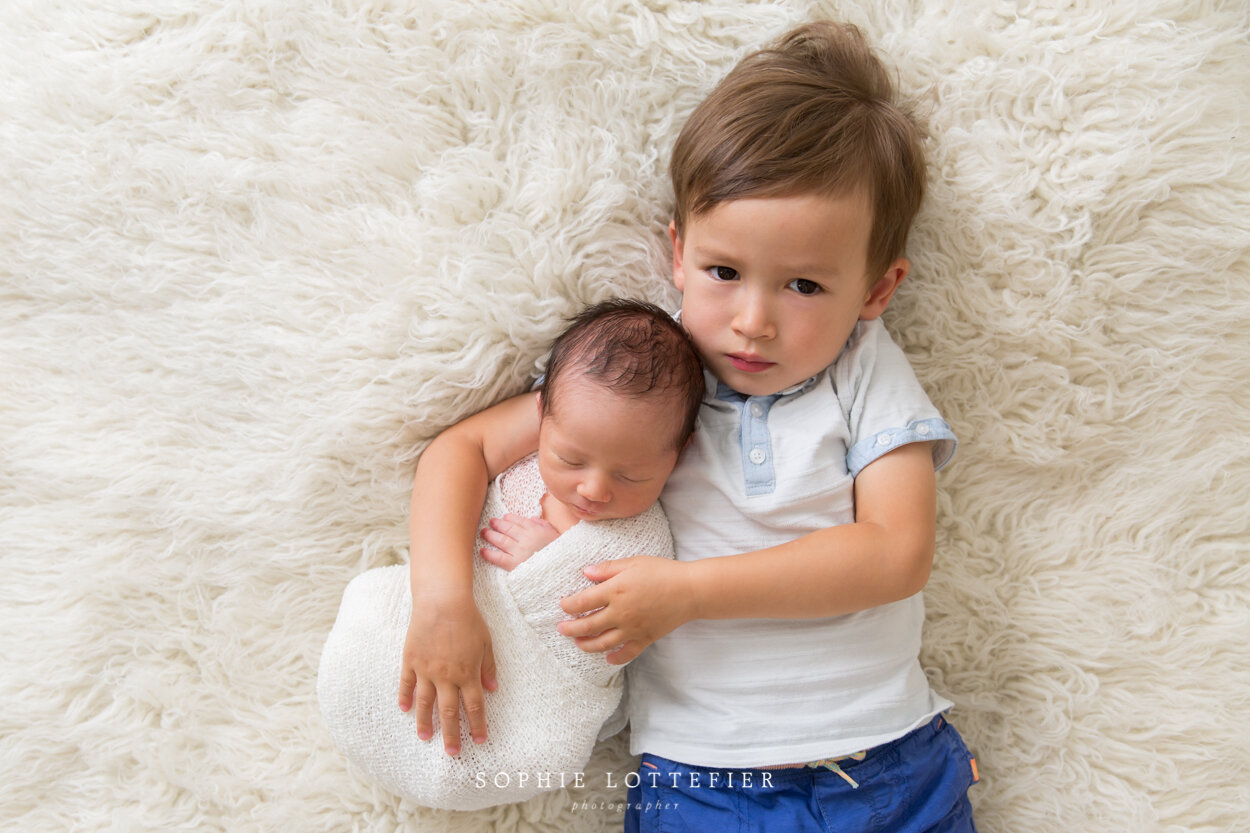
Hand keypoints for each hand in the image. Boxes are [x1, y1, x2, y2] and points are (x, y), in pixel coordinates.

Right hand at [397, 593, 497, 755]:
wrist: (442, 601)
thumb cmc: (468, 619)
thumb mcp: (486, 642)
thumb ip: (488, 668)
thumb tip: (492, 689)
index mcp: (467, 673)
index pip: (474, 707)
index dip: (477, 725)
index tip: (480, 740)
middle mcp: (446, 676)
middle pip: (449, 712)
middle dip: (452, 734)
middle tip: (452, 753)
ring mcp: (426, 670)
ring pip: (425, 703)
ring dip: (426, 723)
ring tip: (425, 738)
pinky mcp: (411, 660)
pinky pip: (406, 683)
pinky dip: (405, 697)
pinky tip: (404, 710)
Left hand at [478, 514, 559, 571]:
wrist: (561, 567)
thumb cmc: (560, 552)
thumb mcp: (555, 534)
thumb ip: (543, 525)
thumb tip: (532, 519)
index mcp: (536, 530)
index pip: (520, 521)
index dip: (510, 518)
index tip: (505, 517)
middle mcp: (525, 538)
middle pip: (508, 529)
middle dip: (498, 524)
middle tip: (491, 522)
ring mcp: (519, 551)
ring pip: (501, 540)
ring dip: (491, 535)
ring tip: (484, 532)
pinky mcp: (515, 564)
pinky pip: (499, 558)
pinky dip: (489, 554)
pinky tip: (482, 551)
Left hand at [558, 557, 696, 664]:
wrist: (690, 590)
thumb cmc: (662, 572)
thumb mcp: (633, 563)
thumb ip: (608, 569)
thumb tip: (587, 572)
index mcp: (615, 591)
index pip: (582, 602)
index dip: (569, 605)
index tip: (563, 605)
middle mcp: (620, 613)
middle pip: (587, 625)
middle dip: (570, 629)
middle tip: (561, 629)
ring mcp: (632, 628)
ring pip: (602, 643)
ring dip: (587, 645)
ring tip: (578, 643)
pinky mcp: (645, 638)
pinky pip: (627, 653)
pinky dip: (615, 658)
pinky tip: (607, 658)